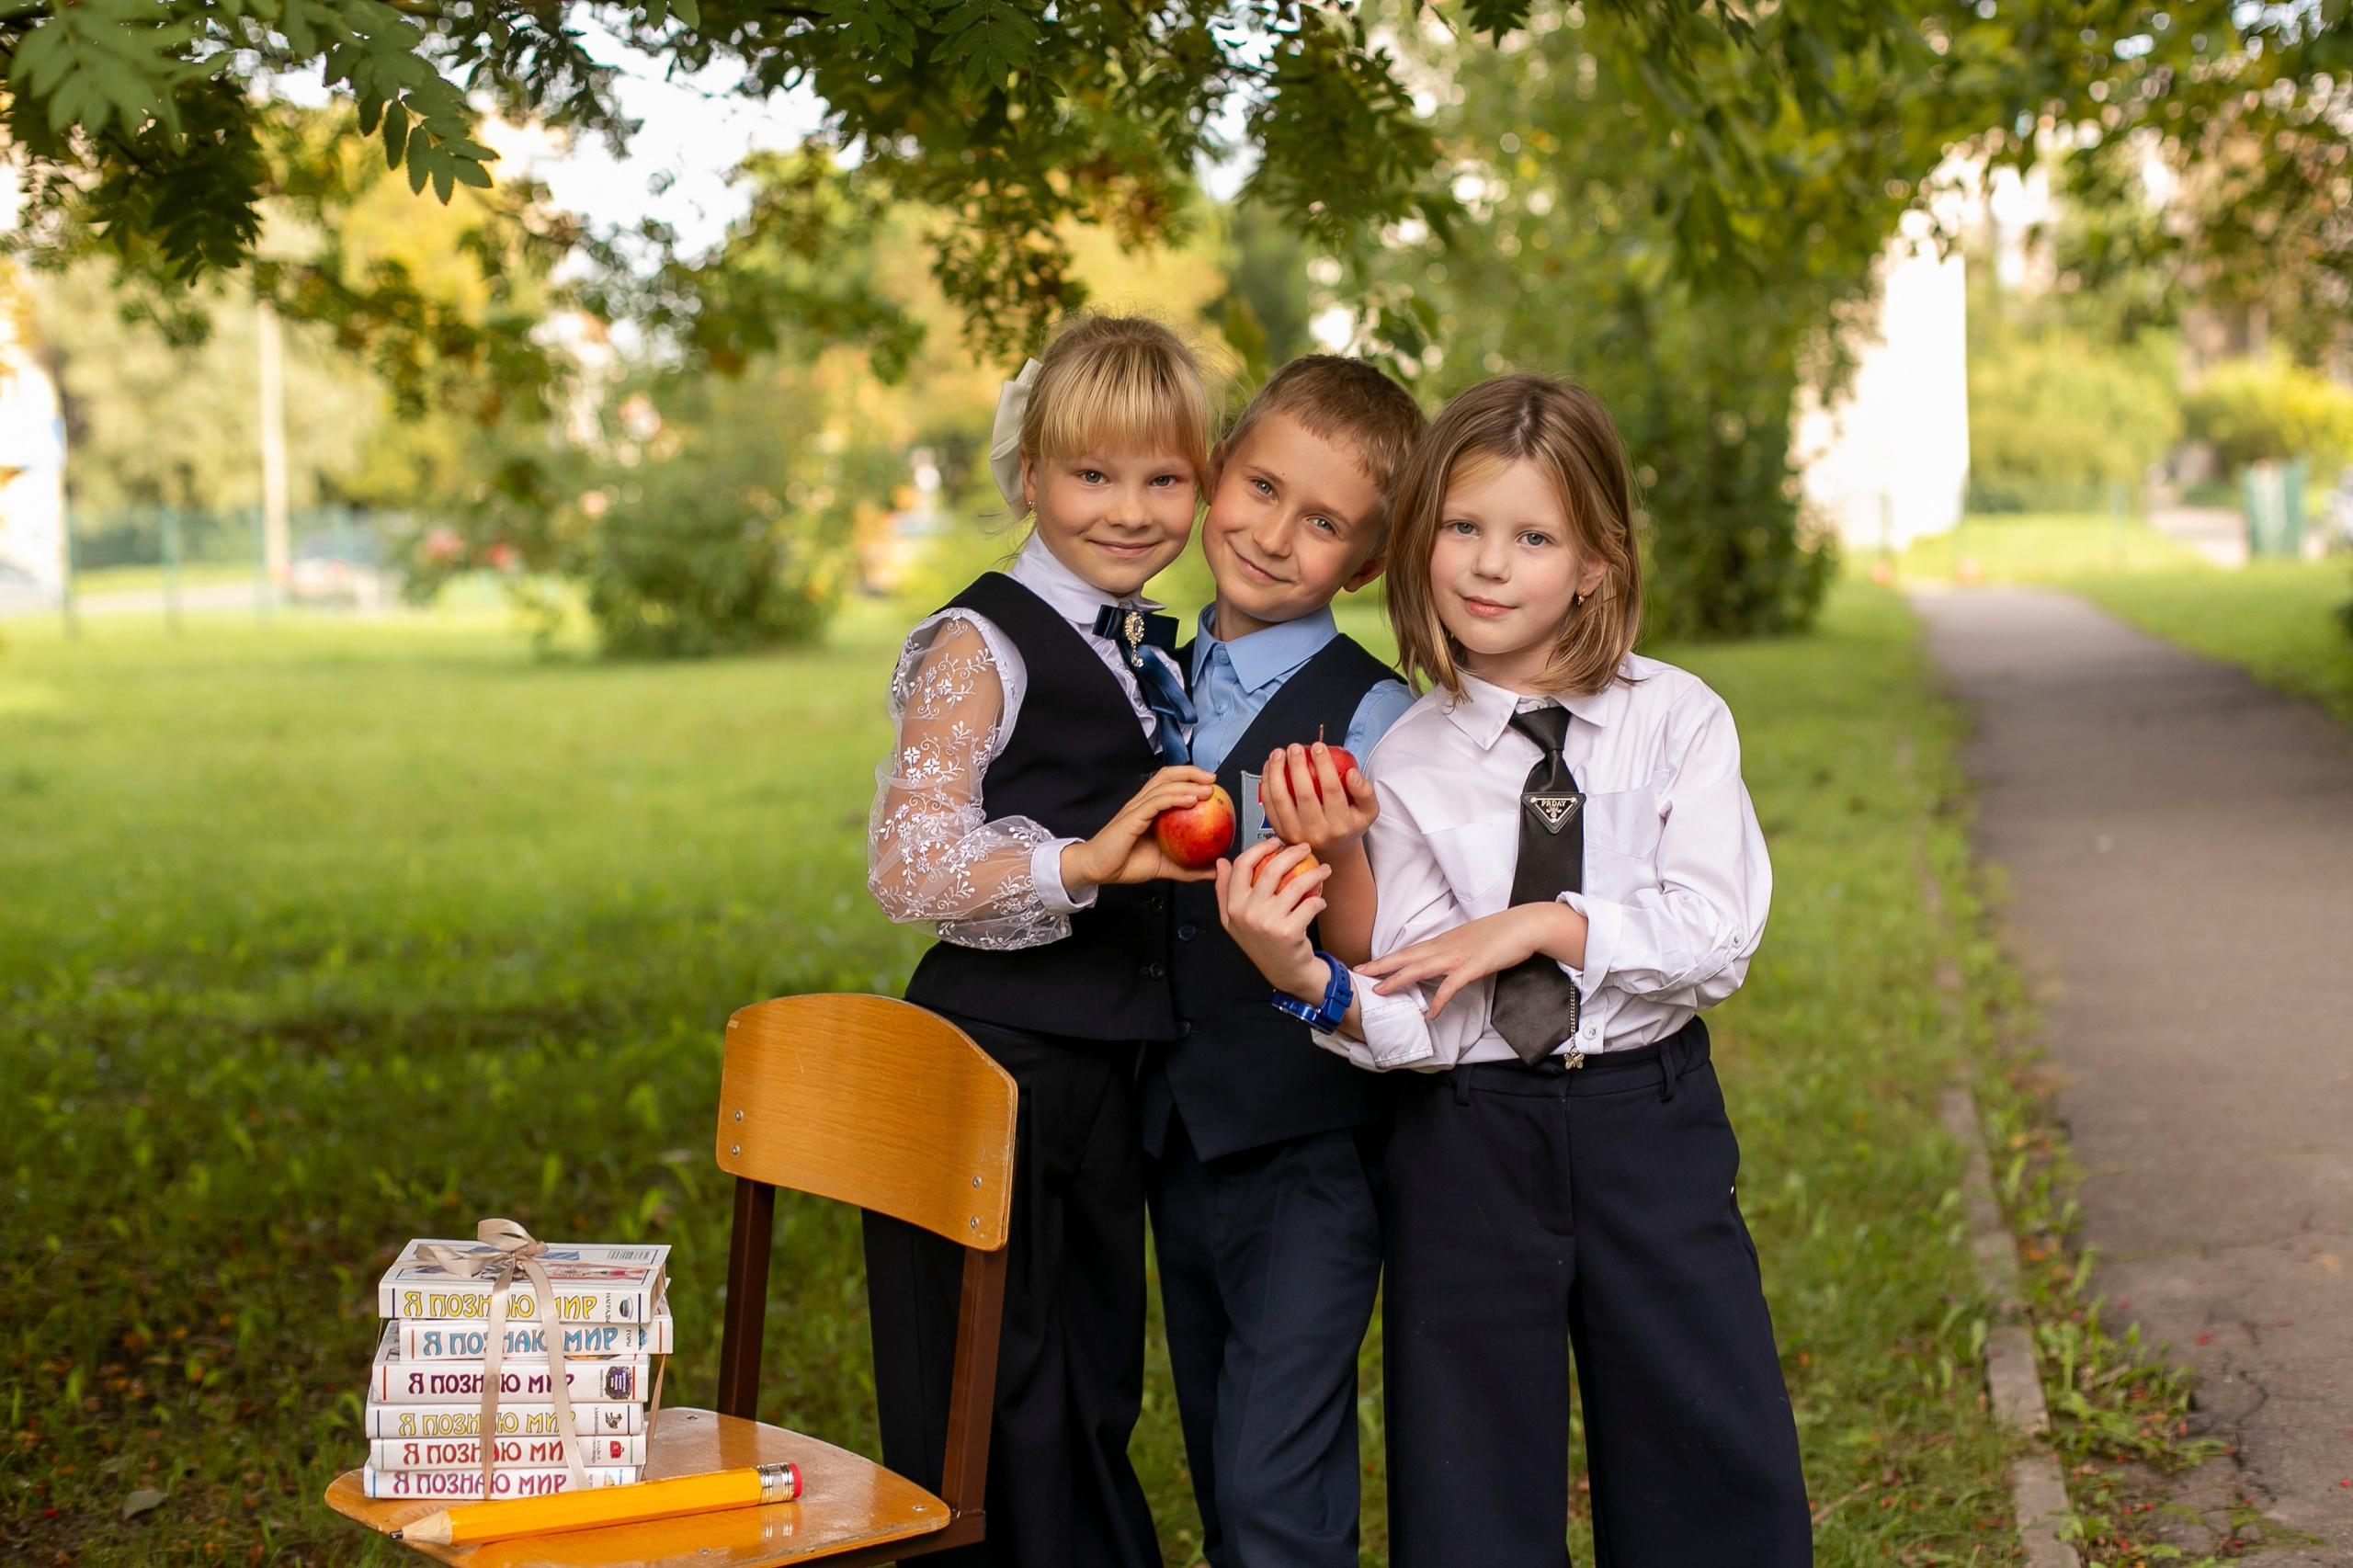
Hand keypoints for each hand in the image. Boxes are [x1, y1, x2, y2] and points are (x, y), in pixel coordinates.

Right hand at [1061, 766, 1219, 892]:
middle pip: (1167, 775)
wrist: (1097, 870)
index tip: (1212, 784)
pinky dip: (1175, 797)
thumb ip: (1189, 868)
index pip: (1170, 784)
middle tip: (1212, 779)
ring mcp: (1136, 808)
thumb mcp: (1165, 866)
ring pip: (1163, 785)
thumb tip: (1214, 870)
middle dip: (1191, 772)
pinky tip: (1191, 800)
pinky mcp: (1132, 817)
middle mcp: (1142, 803)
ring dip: (1187, 783)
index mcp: (1149, 809)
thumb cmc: (1127, 864)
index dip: (1190, 779)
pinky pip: (1155, 802)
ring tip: (1207, 789)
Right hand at [1214, 838, 1332, 1000]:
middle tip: (1305, 849)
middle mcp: (1247, 914)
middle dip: (1292, 853)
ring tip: (1323, 870)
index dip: (1260, 848)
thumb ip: (1224, 891)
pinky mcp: (1289, 932)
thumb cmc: (1262, 944)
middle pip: (1270, 869)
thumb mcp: (1234, 921)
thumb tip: (1222, 862)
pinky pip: (1309, 904)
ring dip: (1314, 873)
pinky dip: (1319, 899)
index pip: (1242, 866)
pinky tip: (1321, 899)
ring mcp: (1267, 923)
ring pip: (1295, 884)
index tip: (1275, 842)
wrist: (1285, 973)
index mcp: (1232, 907)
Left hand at [1258, 742, 1377, 852]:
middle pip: (1304, 793)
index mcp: (1341, 826)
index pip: (1332, 789)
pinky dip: (1266, 783)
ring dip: (1276, 772)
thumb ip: (1365, 791)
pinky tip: (1269, 767)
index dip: (1324, 764)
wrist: (1332, 851)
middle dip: (1297, 765)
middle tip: (1295, 747)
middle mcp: (1317, 832)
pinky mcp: (1280, 833)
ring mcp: (1296, 835)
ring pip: (1281, 799)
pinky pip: (1269, 806)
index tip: (1318, 746)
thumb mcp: (1368, 811)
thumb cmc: (1350, 824)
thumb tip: (1351, 773)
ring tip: (1278, 753)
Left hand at [1357, 904, 1584, 1018]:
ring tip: (1380, 991)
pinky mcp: (1473, 967)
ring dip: (1398, 980)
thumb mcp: (1469, 941)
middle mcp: (1445, 947)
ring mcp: (1458, 956)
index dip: (1387, 959)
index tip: (1366, 965)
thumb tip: (1442, 964)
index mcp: (1443, 941)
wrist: (1525, 925)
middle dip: (1381, 967)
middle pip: (1406, 957)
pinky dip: (1439, 1000)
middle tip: (1358, 974)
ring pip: (1420, 969)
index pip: (1409, 951)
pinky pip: (1451, 986)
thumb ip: (1453, 951)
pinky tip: (1430, 1013)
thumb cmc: (1500, 933)